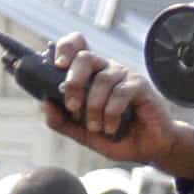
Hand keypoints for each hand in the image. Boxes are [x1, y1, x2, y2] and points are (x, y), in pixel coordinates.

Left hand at [41, 38, 193, 174]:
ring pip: (102, 80)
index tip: (58, 66)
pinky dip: (111, 113)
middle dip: (74, 82)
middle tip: (73, 106)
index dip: (66, 48)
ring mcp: (125, 76)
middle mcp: (107, 70)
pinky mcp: (141, 86)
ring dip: (94, 108)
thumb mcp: (83, 134)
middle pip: (85, 57)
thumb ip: (62, 122)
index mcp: (92, 74)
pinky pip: (121, 92)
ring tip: (97, 128)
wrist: (149, 149)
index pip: (77, 45)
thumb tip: (44, 103)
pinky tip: (111, 128)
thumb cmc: (118, 136)